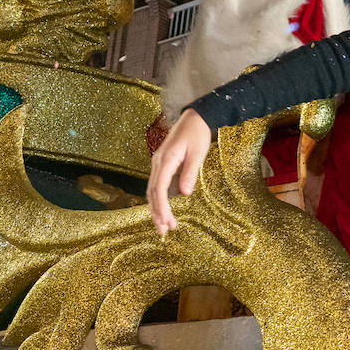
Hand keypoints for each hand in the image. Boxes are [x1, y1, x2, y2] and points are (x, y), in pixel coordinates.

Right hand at [147, 109, 211, 234]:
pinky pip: (157, 184)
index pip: (158, 189)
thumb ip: (190, 173)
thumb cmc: (197, 134)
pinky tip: (164, 209)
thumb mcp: (198, 153)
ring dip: (157, 208)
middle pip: (152, 192)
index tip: (167, 222)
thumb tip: (184, 193)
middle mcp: (158, 162)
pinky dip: (159, 199)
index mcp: (166, 160)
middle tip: (163, 231)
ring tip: (164, 225)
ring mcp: (158, 163)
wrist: (195, 117)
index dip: (161, 207)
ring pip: (152, 190)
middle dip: (157, 213)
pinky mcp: (163, 163)